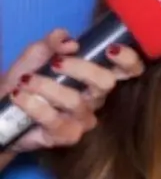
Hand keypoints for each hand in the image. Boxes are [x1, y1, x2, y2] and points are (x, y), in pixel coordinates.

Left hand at [1, 29, 143, 153]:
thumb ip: (53, 42)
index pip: (128, 70)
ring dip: (46, 87)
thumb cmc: (28, 78)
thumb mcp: (37, 53)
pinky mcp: (67, 136)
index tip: (111, 49)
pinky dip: (33, 104)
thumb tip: (70, 42)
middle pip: (106, 82)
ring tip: (25, 81)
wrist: (5, 106)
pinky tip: (19, 96)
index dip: (129, 60)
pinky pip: (55, 120)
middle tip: (55, 63)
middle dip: (80, 68)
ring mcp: (84, 119)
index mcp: (96, 76)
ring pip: (76, 101)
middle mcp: (96, 98)